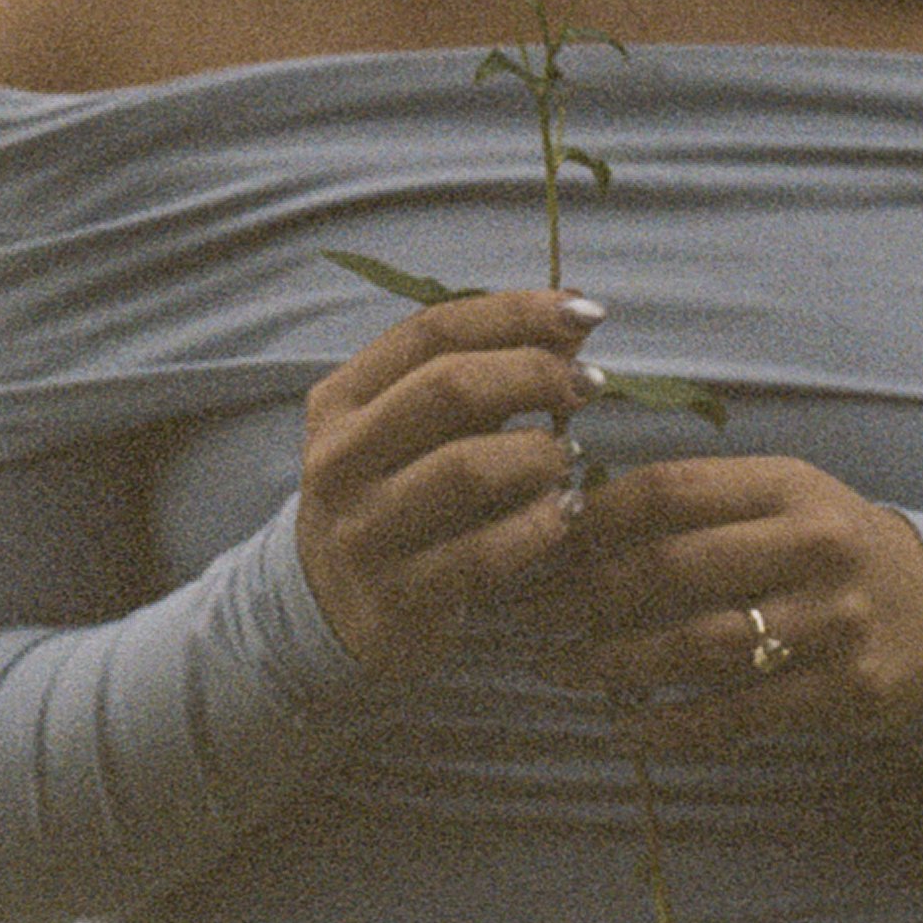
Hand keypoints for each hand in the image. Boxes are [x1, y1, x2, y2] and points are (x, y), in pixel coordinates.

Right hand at [297, 290, 602, 673]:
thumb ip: (479, 377)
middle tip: (591, 384)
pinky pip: (481, 554)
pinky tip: (565, 513)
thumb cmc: (395, 496)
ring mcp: (362, 532)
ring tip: (571, 455)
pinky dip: (537, 526)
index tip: (584, 311)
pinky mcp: (395, 600)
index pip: (432, 330)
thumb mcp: (412, 430)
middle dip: (533, 374)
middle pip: (448, 387)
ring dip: (538, 452)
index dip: (515, 312)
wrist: (331, 611)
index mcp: (341, 400)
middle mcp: (340, 460)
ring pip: (465, 469)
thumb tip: (572, 320)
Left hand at [539, 455, 922, 750]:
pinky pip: (742, 714)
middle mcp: (814, 544)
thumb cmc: (828, 548)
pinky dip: (675, 726)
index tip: (540, 540)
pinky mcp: (848, 689)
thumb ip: (700, 502)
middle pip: (675, 566)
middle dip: (585, 596)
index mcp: (787, 485)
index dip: (595, 517)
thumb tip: (575, 518)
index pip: (672, 490)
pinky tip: (628, 730)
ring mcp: (835, 619)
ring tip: (561, 670)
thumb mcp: (781, 499)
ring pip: (701, 644)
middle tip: (527, 617)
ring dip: (616, 663)